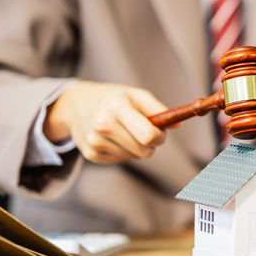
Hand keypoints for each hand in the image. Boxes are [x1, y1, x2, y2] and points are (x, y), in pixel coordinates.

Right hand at [44, 81, 168, 162]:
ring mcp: (95, 142)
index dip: (160, 137)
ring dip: (136, 147)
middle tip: (144, 130)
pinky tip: (114, 138)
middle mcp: (103, 126)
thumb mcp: (136, 96)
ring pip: (134, 157)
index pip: (148, 136)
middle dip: (151, 144)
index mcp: (117, 108)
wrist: (76, 105)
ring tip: (125, 130)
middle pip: (144, 151)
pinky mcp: (91, 155)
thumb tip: (178, 125)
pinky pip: (122, 160)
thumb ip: (159, 109)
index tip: (160, 132)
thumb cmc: (114, 98)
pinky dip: (124, 151)